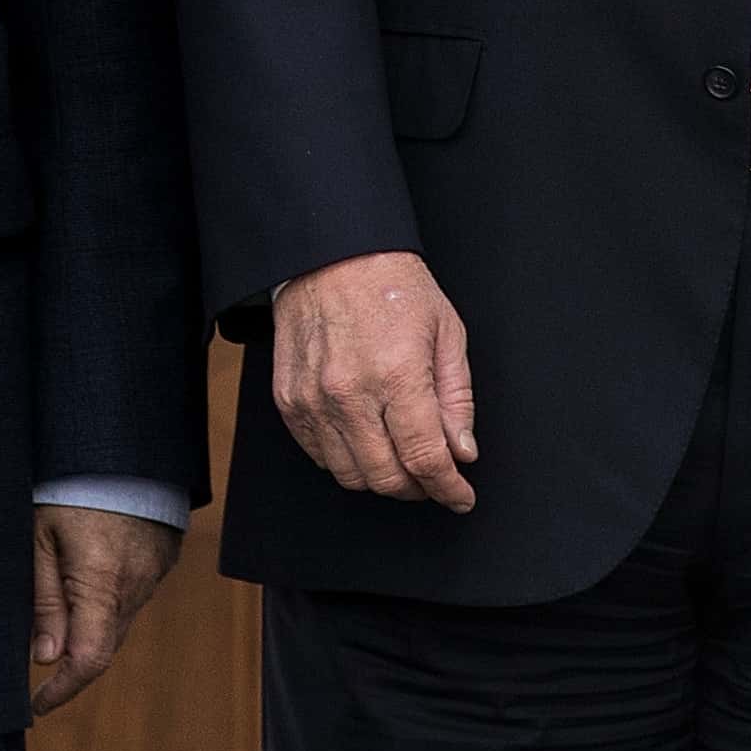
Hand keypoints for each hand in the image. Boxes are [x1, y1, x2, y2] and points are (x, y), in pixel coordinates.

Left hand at [29, 504, 180, 718]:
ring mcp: (155, 570)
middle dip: (71, 657)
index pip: (89, 660)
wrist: (117, 438)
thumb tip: (44, 658)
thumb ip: (42, 599)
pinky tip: (89, 567)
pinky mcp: (164, 556)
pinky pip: (135, 592)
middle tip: (36, 651)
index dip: (62, 690)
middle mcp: (136, 584)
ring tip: (58, 590)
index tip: (35, 704)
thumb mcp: (38, 537)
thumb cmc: (67, 483)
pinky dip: (110, 597)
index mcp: (101, 582)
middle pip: (105, 643)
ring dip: (91, 622)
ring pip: (120, 618)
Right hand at [269, 251, 477, 511]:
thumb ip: (457, 398)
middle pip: (387, 477)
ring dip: (382, 478)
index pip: (425, 458)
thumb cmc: (392, 285)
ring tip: (400, 460)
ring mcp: (313, 400)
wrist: (329, 254)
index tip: (460, 496)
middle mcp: (350, 392)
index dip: (448, 488)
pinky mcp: (289, 401)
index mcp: (397, 373)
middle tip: (433, 478)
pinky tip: (365, 440)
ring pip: (350, 475)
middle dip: (418, 488)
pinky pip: (319, 456)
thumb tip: (461, 452)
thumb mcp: (446, 331)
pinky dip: (346, 460)